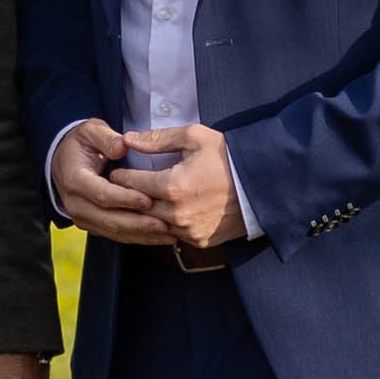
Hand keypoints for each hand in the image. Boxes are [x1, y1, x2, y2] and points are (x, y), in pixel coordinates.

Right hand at [49, 118, 168, 243]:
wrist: (63, 160)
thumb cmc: (81, 144)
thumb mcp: (91, 130)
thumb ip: (107, 137)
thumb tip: (123, 146)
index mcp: (75, 179)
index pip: (102, 194)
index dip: (125, 199)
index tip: (148, 199)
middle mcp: (75, 203)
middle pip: (109, 219)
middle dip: (138, 223)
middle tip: (164, 224)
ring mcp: (83, 217)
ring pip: (114, 232)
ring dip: (142, 235)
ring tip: (168, 234)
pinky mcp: (92, 226)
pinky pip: (116, 235)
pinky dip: (138, 237)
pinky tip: (159, 237)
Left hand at [115, 124, 245, 249]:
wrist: (262, 185)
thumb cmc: (228, 157)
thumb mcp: (194, 138)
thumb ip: (157, 139)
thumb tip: (128, 139)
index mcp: (172, 186)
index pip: (130, 184)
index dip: (120, 176)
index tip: (117, 171)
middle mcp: (176, 214)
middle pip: (137, 207)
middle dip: (127, 196)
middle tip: (123, 186)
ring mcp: (188, 230)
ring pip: (153, 224)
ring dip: (146, 213)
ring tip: (142, 199)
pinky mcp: (199, 240)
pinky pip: (173, 235)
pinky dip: (166, 224)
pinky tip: (167, 212)